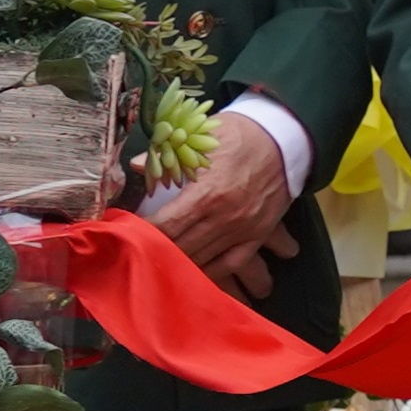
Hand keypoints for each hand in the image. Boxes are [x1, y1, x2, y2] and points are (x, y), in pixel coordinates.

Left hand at [144, 112, 297, 295]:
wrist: (285, 138)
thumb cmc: (239, 135)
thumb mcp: (201, 137)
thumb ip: (168, 155)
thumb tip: (137, 165)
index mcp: (206, 194)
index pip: (165, 226)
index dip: (141, 233)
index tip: (125, 233)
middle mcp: (224, 218)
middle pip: (180, 248)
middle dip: (154, 252)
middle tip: (135, 253)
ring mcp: (242, 229)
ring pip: (203, 260)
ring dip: (179, 264)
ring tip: (159, 265)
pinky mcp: (257, 234)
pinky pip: (231, 263)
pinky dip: (211, 272)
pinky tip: (196, 275)